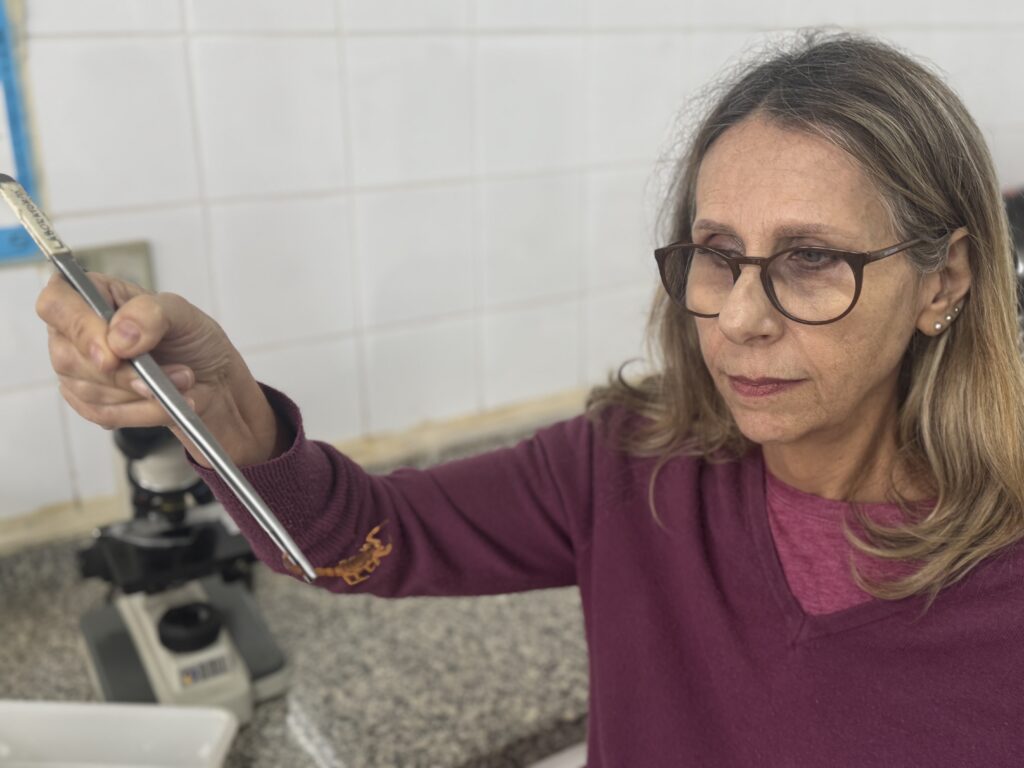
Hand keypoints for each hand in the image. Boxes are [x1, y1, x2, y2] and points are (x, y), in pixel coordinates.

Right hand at [36, 270, 284, 466]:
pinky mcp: (92, 403)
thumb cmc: (192, 339)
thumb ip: (151, 314)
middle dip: (125, 373)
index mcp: (92, 295)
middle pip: (69, 357)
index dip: (79, 329)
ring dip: (144, 393)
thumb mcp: (184, 313)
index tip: (114, 353)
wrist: (212, 379)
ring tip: (183, 381)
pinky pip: (105, 415)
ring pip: (90, 390)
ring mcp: (80, 370)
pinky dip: (144, 413)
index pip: (56, 303)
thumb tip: (118, 337)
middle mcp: (77, 332)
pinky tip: (169, 403)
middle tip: (172, 372)